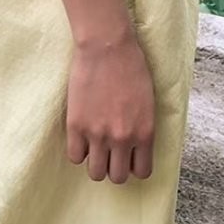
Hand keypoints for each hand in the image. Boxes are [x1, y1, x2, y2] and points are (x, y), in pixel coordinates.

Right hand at [65, 25, 154, 182]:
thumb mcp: (149, 103)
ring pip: (95, 173)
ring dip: (96, 163)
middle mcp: (122, 139)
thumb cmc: (132, 67)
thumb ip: (142, 128)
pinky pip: (75, 156)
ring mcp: (97, 134)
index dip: (134, 166)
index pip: (142, 172)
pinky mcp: (76, 126)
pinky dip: (79, 152)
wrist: (107, 47)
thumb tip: (133, 146)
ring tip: (95, 148)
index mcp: (144, 133)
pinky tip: (82, 138)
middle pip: (117, 177)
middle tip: (110, 153)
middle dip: (114, 168)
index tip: (128, 158)